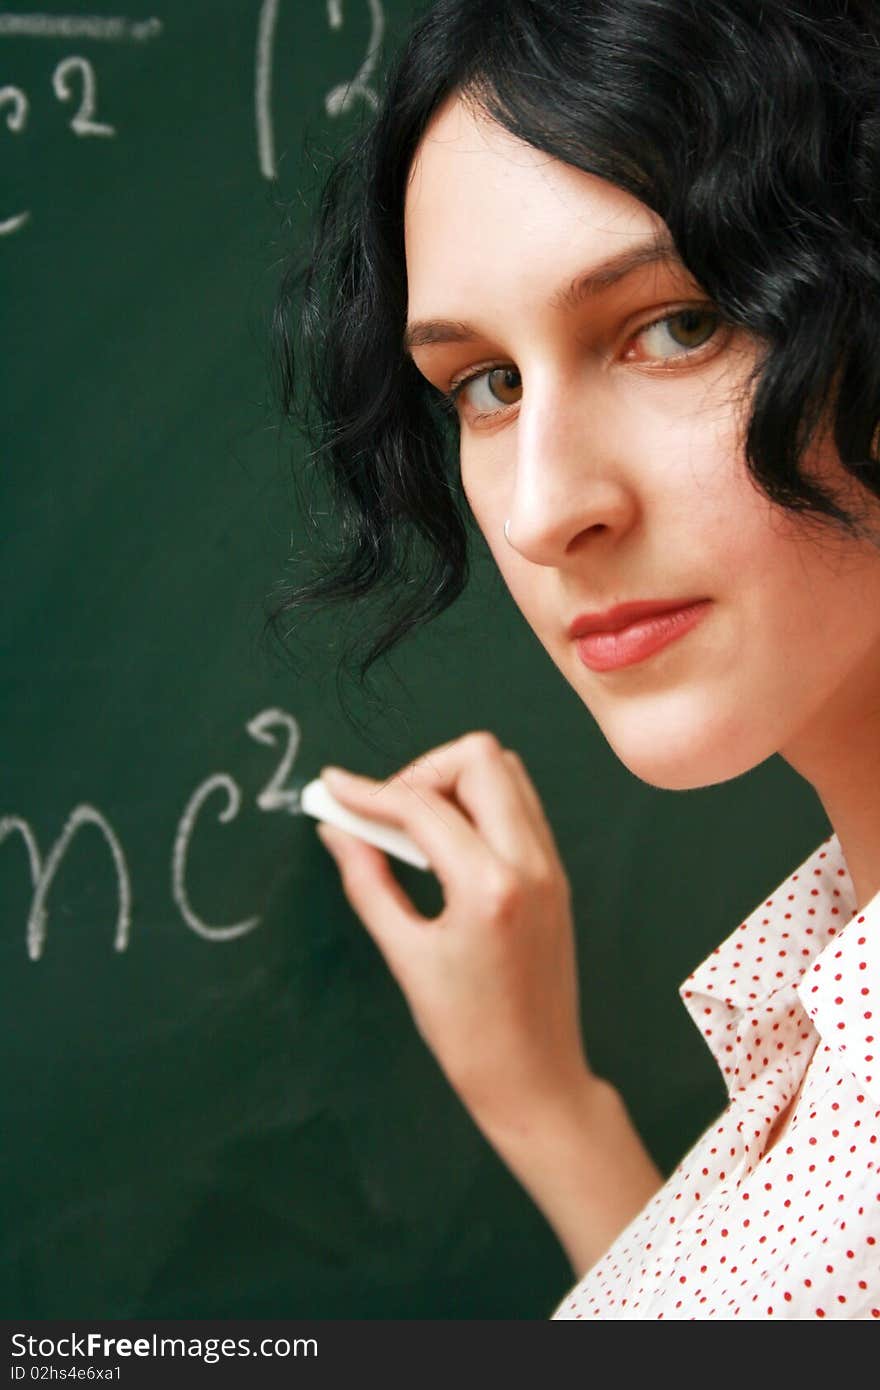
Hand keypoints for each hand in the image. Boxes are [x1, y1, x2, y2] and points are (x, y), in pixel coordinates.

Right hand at [315, 731, 592, 1132]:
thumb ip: (367, 881)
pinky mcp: (556, 876)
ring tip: (411, 828)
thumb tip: (337, 830)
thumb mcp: (406, 957)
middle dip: (421, 771)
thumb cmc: (470, 1035)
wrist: (537, 1079)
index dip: (369, 792)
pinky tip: (444, 844)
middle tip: (383, 812)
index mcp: (491, 888)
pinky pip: (519, 807)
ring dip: (453, 782)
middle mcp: (531, 864)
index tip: (333, 789)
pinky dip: (478, 805)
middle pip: (480, 759)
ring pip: (506, 773)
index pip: (423, 806)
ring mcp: (551, 867)